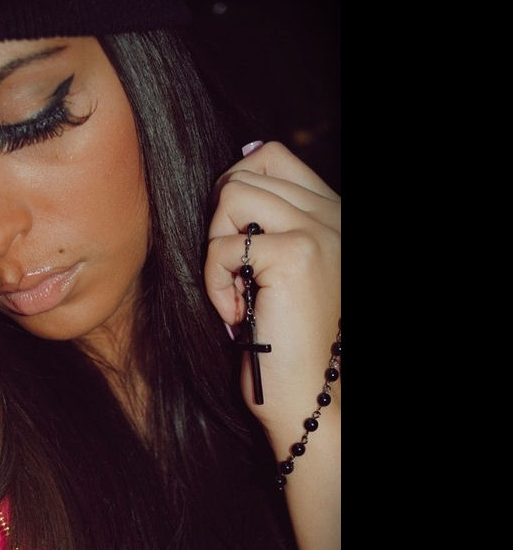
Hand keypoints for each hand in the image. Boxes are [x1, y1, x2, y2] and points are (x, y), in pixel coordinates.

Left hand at [204, 142, 340, 443]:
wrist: (308, 398)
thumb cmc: (284, 340)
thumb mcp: (280, 268)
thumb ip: (269, 215)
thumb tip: (245, 150)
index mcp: (333, 214)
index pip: (273, 156)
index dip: (236, 191)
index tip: (237, 245)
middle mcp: (334, 215)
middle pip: (246, 172)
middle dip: (223, 226)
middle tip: (236, 275)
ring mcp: (319, 231)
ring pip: (232, 195)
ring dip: (218, 249)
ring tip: (237, 291)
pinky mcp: (296, 255)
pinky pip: (222, 246)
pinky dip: (215, 284)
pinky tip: (238, 315)